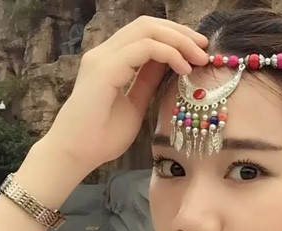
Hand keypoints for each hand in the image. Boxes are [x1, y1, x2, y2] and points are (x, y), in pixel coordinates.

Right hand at [43, 16, 208, 174]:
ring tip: (198, 58)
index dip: (174, 36)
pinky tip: (183, 69)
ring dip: (178, 40)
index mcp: (112, 60)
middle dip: (180, 32)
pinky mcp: (104, 70)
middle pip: (147, 25)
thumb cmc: (102, 137)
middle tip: (205, 48)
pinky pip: (143, 49)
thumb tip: (167, 65)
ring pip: (146, 30)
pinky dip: (168, 54)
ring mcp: (103, 58)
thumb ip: (147, 82)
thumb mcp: (135, 105)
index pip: (145, 33)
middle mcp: (105, 53)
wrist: (76, 153)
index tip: (198, 51)